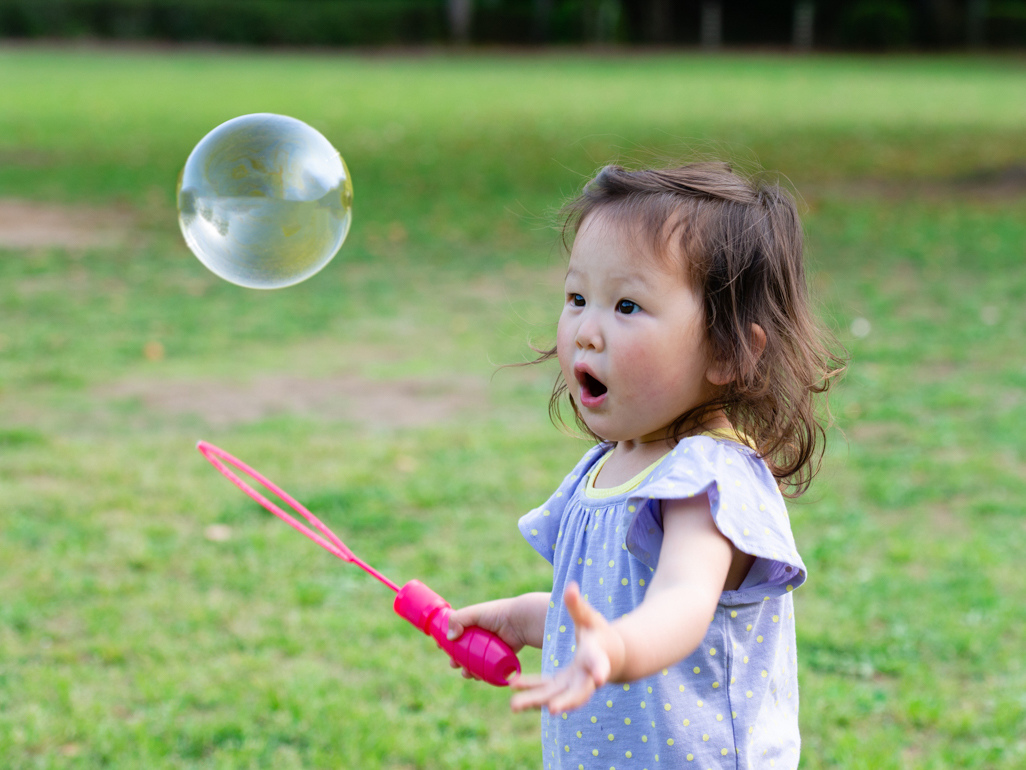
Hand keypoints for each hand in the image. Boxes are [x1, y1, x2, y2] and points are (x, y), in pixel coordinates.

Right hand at [445, 596, 530, 680]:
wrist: (519, 622)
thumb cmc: (497, 614)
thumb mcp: (474, 613)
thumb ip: (458, 619)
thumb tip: (449, 638)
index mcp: (473, 623)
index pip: (456, 632)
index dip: (447, 641)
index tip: (440, 647)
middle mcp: (481, 635)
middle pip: (463, 650)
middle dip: (456, 659)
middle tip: (453, 664)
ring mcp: (490, 646)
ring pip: (474, 661)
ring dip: (467, 670)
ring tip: (466, 674)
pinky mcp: (499, 656)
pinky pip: (487, 668)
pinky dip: (481, 674)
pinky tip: (477, 677)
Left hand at [510, 582, 624, 713]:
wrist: (608, 655)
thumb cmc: (599, 633)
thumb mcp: (590, 618)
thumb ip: (578, 605)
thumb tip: (570, 586)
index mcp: (597, 657)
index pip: (599, 664)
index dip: (600, 670)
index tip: (599, 679)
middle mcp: (587, 678)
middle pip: (577, 693)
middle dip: (563, 702)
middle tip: (551, 709)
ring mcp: (573, 686)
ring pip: (555, 697)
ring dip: (536, 701)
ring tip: (514, 705)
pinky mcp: (562, 688)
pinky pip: (544, 690)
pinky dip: (530, 689)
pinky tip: (512, 684)